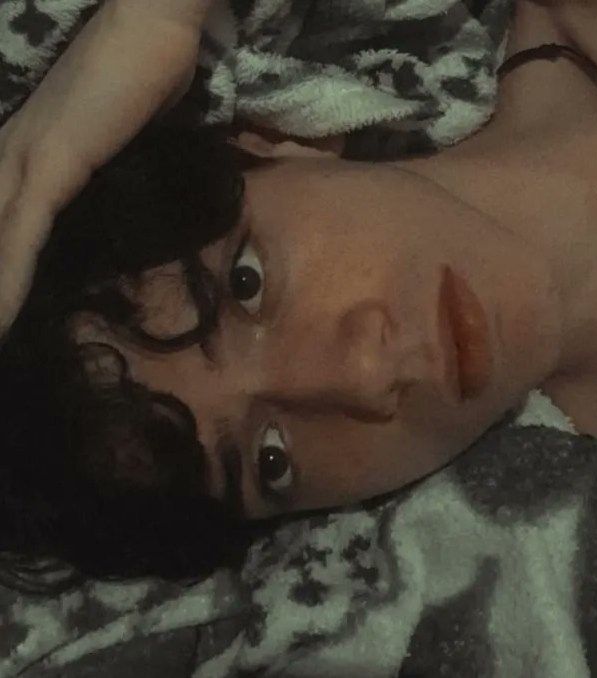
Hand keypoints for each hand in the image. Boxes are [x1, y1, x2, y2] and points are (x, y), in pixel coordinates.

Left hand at [0, 0, 215, 333]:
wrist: (151, 29)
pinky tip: (4, 317)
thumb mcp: (119, 132)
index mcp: (27, 149)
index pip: (0, 217)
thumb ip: (106, 162)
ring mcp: (27, 158)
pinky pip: (21, 232)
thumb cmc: (145, 72)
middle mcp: (12, 154)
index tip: (2, 300)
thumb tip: (116, 189)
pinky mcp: (51, 163)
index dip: (0, 260)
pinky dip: (10, 277)